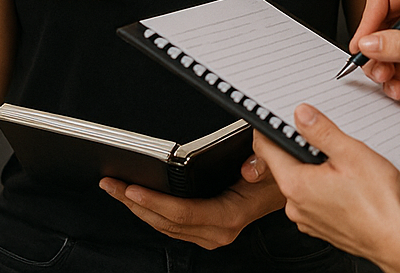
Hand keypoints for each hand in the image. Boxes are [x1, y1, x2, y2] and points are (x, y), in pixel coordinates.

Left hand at [98, 154, 282, 248]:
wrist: (288, 192)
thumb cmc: (278, 178)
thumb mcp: (276, 166)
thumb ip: (263, 165)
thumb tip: (248, 169)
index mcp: (230, 216)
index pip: (183, 213)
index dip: (155, 201)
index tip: (131, 188)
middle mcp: (218, 231)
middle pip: (166, 222)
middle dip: (135, 202)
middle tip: (111, 184)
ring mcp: (210, 234)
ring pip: (164, 226)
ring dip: (138, 208)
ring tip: (116, 188)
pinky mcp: (204, 230)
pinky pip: (171, 225)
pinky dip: (150, 211)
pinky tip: (136, 198)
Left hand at [255, 107, 399, 263]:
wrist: (398, 240)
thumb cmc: (379, 203)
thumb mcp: (351, 153)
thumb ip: (321, 131)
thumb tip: (301, 115)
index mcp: (296, 184)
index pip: (266, 148)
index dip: (269, 127)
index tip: (278, 117)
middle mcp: (296, 205)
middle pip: (285, 165)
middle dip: (301, 148)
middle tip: (327, 140)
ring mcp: (307, 219)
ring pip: (302, 183)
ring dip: (315, 170)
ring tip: (344, 167)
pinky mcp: (321, 227)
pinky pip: (314, 200)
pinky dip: (324, 189)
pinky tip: (348, 186)